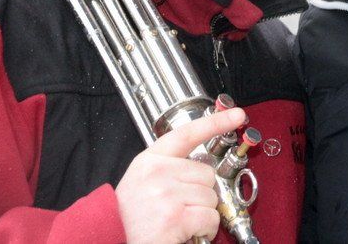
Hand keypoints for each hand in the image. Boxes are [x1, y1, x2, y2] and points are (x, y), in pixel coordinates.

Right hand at [115, 107, 245, 243]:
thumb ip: (169, 169)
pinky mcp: (175, 217)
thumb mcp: (142, 182)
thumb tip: (202, 170)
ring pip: (211, 196)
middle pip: (207, 173)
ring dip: (202, 213)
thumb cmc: (129, 218)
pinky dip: (205, 230)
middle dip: (201, 194)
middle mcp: (158, 173)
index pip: (187, 133)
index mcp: (150, 160)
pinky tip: (187, 233)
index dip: (215, 123)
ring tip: (180, 222)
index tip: (236, 115)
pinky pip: (210, 217)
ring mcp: (166, 194)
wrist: (110, 238)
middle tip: (181, 208)